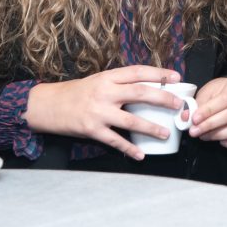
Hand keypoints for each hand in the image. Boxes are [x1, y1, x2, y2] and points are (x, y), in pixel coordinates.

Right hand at [25, 65, 182, 160]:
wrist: (48, 105)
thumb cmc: (78, 92)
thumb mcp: (99, 80)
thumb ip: (120, 83)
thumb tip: (150, 86)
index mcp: (108, 77)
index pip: (138, 72)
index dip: (159, 73)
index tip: (176, 76)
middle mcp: (105, 92)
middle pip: (140, 93)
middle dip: (163, 98)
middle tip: (178, 105)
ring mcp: (98, 111)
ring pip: (131, 120)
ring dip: (151, 128)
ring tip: (166, 133)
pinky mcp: (92, 129)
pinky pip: (115, 140)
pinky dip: (129, 148)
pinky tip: (140, 154)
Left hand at [189, 76, 226, 149]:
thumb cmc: (223, 92)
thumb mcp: (210, 91)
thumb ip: (199, 104)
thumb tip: (185, 117)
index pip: (225, 99)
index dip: (209, 111)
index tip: (194, 119)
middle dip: (211, 125)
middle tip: (195, 132)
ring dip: (220, 135)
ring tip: (205, 136)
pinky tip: (222, 142)